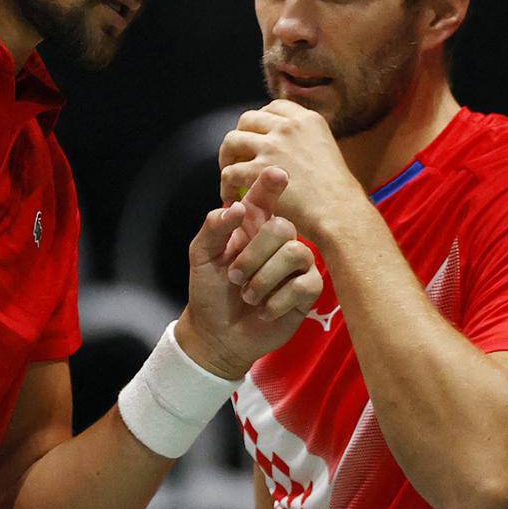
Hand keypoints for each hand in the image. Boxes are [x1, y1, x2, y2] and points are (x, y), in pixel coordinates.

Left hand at [177, 167, 324, 378]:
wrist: (217, 334)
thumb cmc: (209, 291)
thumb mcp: (201, 256)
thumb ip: (213, 228)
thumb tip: (235, 208)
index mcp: (251, 226)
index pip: (265, 197)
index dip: (271, 184)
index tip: (277, 174)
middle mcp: (277, 241)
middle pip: (283, 227)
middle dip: (255, 254)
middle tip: (234, 277)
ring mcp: (295, 266)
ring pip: (297, 253)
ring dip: (265, 279)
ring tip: (248, 296)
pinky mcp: (306, 291)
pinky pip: (306, 284)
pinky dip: (278, 300)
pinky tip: (264, 310)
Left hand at [218, 100, 363, 240]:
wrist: (339, 212)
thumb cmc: (336, 194)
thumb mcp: (326, 151)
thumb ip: (304, 141)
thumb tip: (283, 143)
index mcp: (308, 120)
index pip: (274, 107)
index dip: (260, 121)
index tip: (256, 137)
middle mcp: (289, 127)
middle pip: (247, 119)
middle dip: (239, 137)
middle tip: (237, 157)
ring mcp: (273, 146)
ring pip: (232, 141)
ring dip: (226, 158)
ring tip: (230, 176)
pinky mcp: (259, 170)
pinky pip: (230, 172)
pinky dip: (226, 186)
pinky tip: (231, 197)